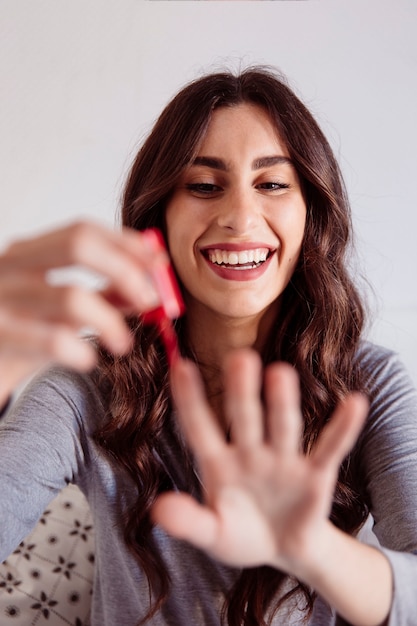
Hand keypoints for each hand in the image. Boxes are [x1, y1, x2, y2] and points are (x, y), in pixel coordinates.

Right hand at [0, 220, 164, 403]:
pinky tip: (88, 359)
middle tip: (149, 300)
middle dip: (123, 270)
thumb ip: (104, 295)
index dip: (126, 243)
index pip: (83, 230)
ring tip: (123, 344)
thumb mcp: (61, 310)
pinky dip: (81, 350)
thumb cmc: (22, 335)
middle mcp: (9, 267)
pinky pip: (52, 340)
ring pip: (70, 297)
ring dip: (110, 321)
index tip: (160, 263)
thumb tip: (151, 288)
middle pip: (77, 245)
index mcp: (27, 253)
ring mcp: (0, 299)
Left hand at [152, 350, 367, 576]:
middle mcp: (251, 452)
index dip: (191, 400)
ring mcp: (284, 461)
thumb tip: (158, 510)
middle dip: (241, 390)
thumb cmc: (242, 534)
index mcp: (219, 463)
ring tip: (280, 373)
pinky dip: (342, 427)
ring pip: (282, 426)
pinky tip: (354, 402)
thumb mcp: (212, 533)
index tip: (180, 368)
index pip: (200, 427)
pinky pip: (329, 448)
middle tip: (239, 357)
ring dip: (281, 402)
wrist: (284, 550)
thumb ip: (188, 522)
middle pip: (244, 416)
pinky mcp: (316, 475)